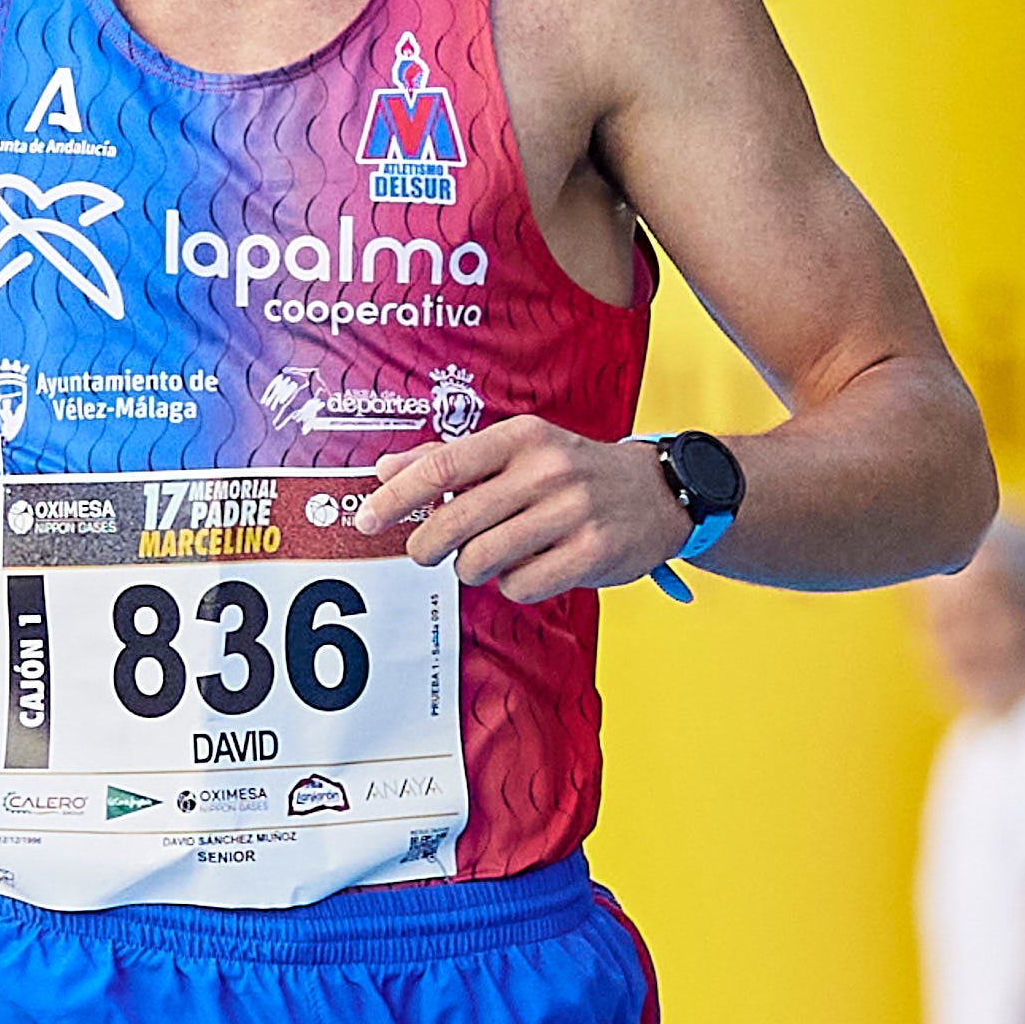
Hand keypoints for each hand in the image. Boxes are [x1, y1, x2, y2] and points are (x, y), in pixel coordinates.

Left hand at [352, 419, 693, 605]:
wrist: (659, 492)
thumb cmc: (571, 471)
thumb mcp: (517, 450)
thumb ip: (450, 458)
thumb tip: (383, 470)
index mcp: (520, 438)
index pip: (441, 467)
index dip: (395, 497)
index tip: (365, 519)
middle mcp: (546, 470)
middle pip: (455, 521)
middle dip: (426, 545)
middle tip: (423, 552)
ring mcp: (573, 512)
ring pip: (483, 559)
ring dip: (471, 568)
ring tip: (483, 559)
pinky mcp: (594, 552)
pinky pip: (522, 586)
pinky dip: (512, 586)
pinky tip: (526, 569)